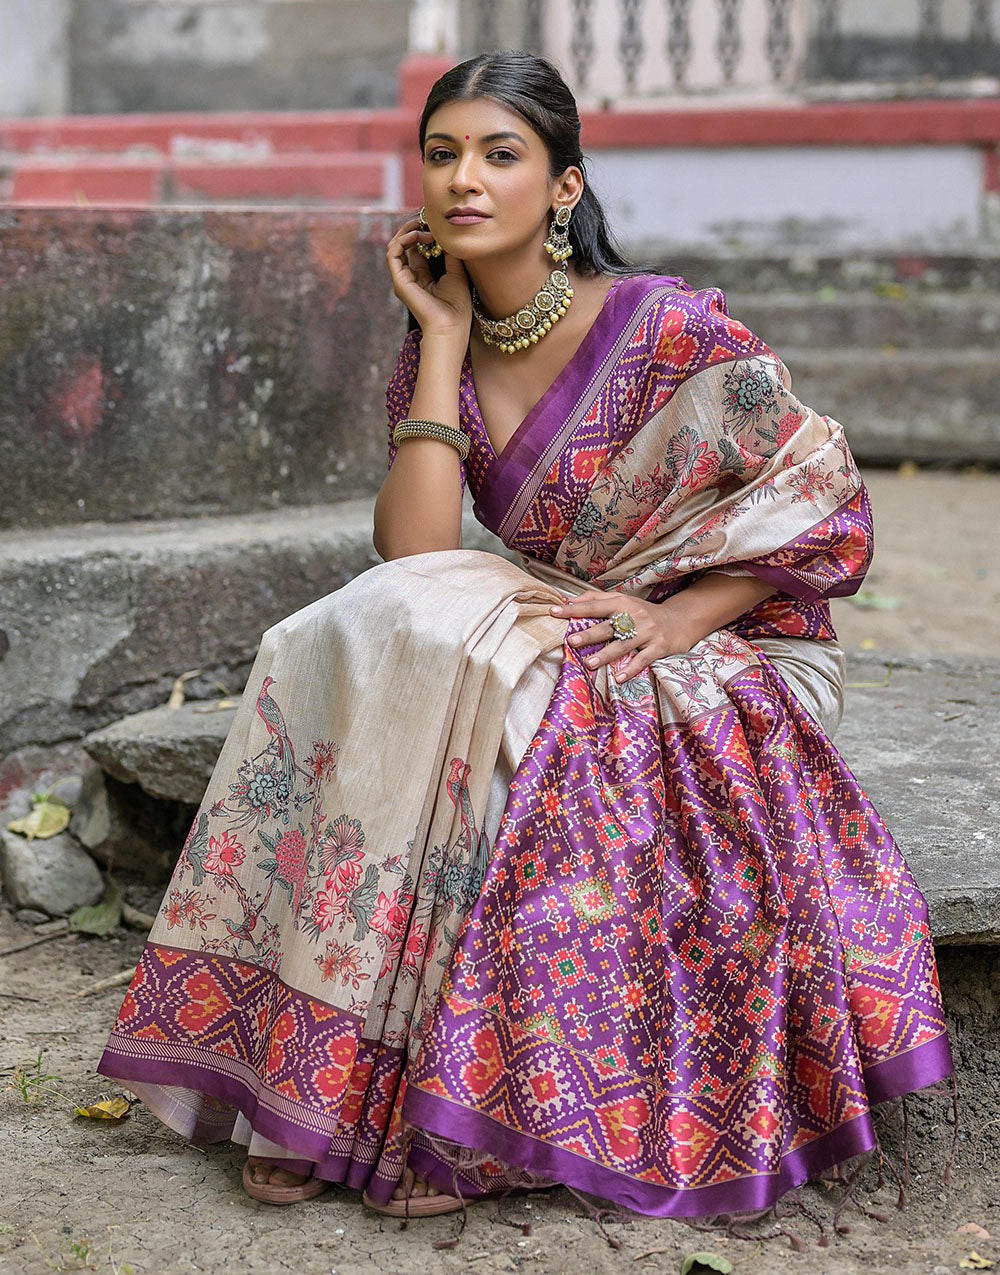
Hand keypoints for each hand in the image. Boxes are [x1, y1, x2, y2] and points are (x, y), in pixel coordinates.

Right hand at [386, 215, 471, 344]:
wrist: (451, 326)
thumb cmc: (457, 307)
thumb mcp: (457, 273)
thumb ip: (450, 254)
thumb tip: (448, 234)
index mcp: (423, 277)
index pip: (418, 249)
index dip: (425, 233)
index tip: (437, 225)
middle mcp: (411, 278)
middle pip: (405, 245)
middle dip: (414, 229)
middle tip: (428, 220)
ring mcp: (403, 280)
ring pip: (396, 247)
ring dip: (408, 232)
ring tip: (424, 226)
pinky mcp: (399, 282)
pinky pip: (393, 254)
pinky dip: (403, 240)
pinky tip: (418, 235)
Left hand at [550, 591, 698, 682]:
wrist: (681, 620)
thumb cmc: (644, 613)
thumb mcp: (623, 601)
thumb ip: (597, 600)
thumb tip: (568, 600)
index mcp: (622, 603)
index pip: (594, 605)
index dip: (574, 609)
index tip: (554, 612)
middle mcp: (634, 616)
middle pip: (608, 625)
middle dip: (589, 633)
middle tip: (571, 641)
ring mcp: (647, 632)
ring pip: (624, 644)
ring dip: (606, 654)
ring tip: (590, 663)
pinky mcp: (659, 647)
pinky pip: (643, 659)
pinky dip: (632, 668)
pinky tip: (619, 677)